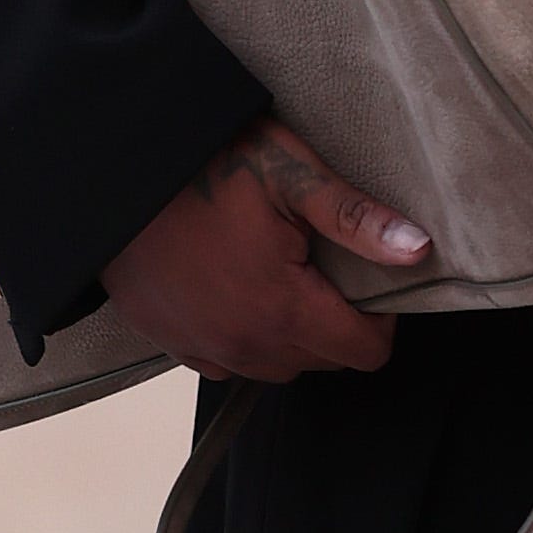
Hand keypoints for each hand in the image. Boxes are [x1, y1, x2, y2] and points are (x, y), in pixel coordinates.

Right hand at [101, 119, 432, 382]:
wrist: (114, 175)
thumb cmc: (204, 165)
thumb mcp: (289, 175)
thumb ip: (355, 219)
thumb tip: (418, 249)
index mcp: (283, 307)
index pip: (363, 352)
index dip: (381, 320)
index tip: (371, 282)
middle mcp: (246, 343)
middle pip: (323, 361)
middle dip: (338, 324)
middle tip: (324, 269)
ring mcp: (205, 348)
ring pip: (277, 367)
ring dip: (293, 336)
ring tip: (284, 278)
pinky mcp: (173, 343)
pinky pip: (228, 362)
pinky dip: (245, 339)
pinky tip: (239, 293)